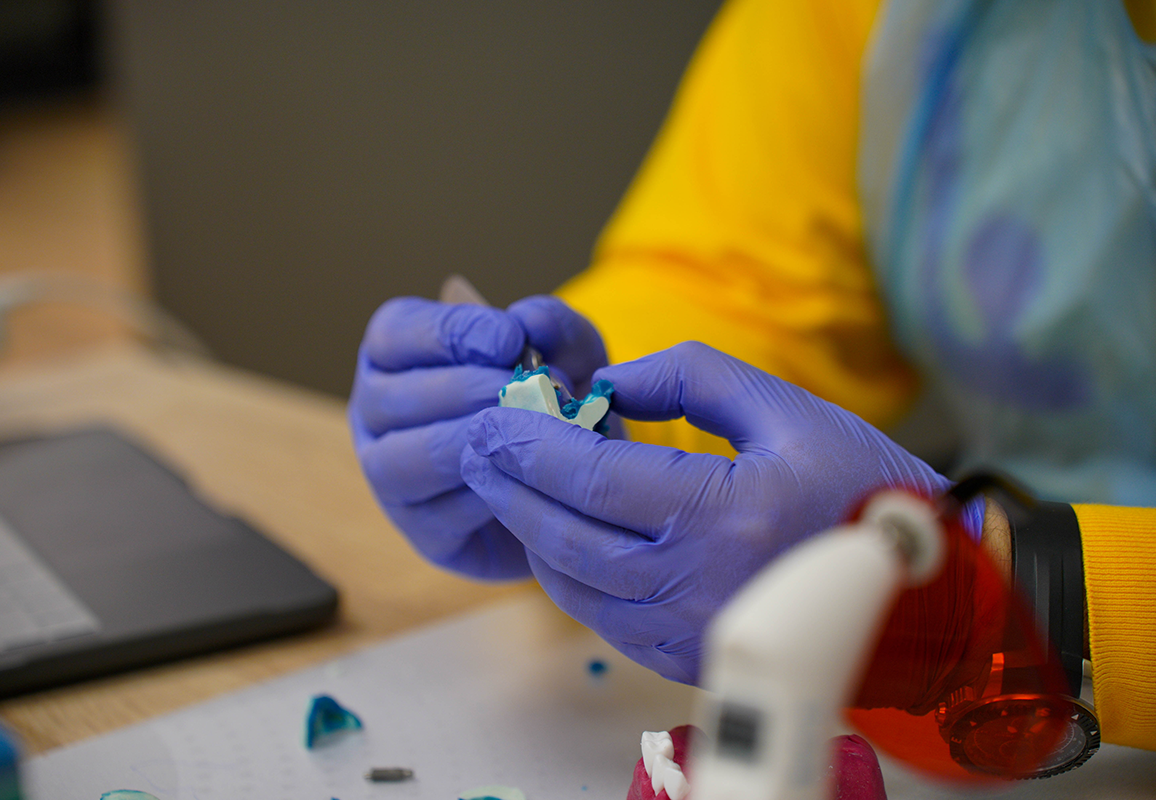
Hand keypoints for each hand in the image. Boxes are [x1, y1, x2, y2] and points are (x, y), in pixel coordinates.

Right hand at [350, 294, 607, 579]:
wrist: (574, 481)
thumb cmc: (553, 398)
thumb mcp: (566, 351)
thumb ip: (553, 325)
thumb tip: (529, 319)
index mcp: (396, 354)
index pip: (396, 334)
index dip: (451, 333)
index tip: (511, 338)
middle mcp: (377, 412)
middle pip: (391, 398)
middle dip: (465, 390)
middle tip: (528, 391)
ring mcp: (390, 476)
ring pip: (401, 460)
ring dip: (466, 443)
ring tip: (527, 432)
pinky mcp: (423, 531)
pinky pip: (438, 515)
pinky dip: (485, 495)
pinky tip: (528, 478)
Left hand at [460, 342, 968, 681]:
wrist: (918, 589)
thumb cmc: (858, 488)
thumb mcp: (784, 409)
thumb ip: (690, 377)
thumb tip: (607, 386)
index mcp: (722, 516)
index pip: (591, 479)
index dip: (530, 444)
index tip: (494, 414)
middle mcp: (695, 585)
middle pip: (562, 535)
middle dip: (505, 485)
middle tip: (475, 444)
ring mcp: (687, 632)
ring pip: (570, 583)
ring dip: (528, 529)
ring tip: (509, 481)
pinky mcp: (685, 659)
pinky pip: (600, 617)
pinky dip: (567, 571)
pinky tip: (559, 532)